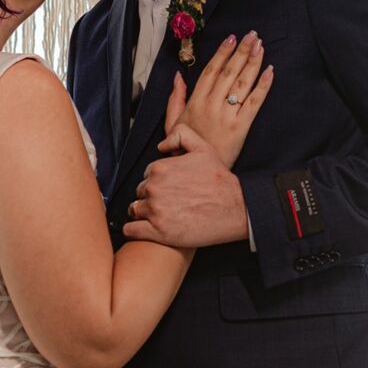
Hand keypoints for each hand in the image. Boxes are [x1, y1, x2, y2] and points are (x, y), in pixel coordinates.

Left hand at [123, 127, 252, 247]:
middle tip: (169, 204)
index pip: (146, 176)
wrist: (236, 208)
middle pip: (140, 193)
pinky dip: (134, 230)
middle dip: (150, 198)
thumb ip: (180, 135)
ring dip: (144, 214)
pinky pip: (131, 230)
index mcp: (160, 168)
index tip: (170, 190)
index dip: (158, 183)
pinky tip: (145, 229)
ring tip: (162, 217)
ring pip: (135, 211)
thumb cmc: (220, 181)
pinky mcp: (158, 232)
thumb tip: (161, 145)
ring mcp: (155, 211)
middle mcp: (154, 188)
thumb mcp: (203, 148)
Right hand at [160, 31, 273, 168]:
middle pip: (229, 72)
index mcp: (195, 102)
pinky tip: (270, 71)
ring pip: (242, 83)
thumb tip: (177, 77)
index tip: (231, 38)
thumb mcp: (173, 123)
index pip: (211, 71)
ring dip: (253, 62)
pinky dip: (263, 85)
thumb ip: (175, 98)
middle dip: (241, 51)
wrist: (198, 172)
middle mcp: (211, 105)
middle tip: (252, 35)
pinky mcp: (241, 126)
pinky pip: (255, 102)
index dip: (222, 53)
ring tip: (260, 46)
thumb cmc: (185, 149)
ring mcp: (227, 115)